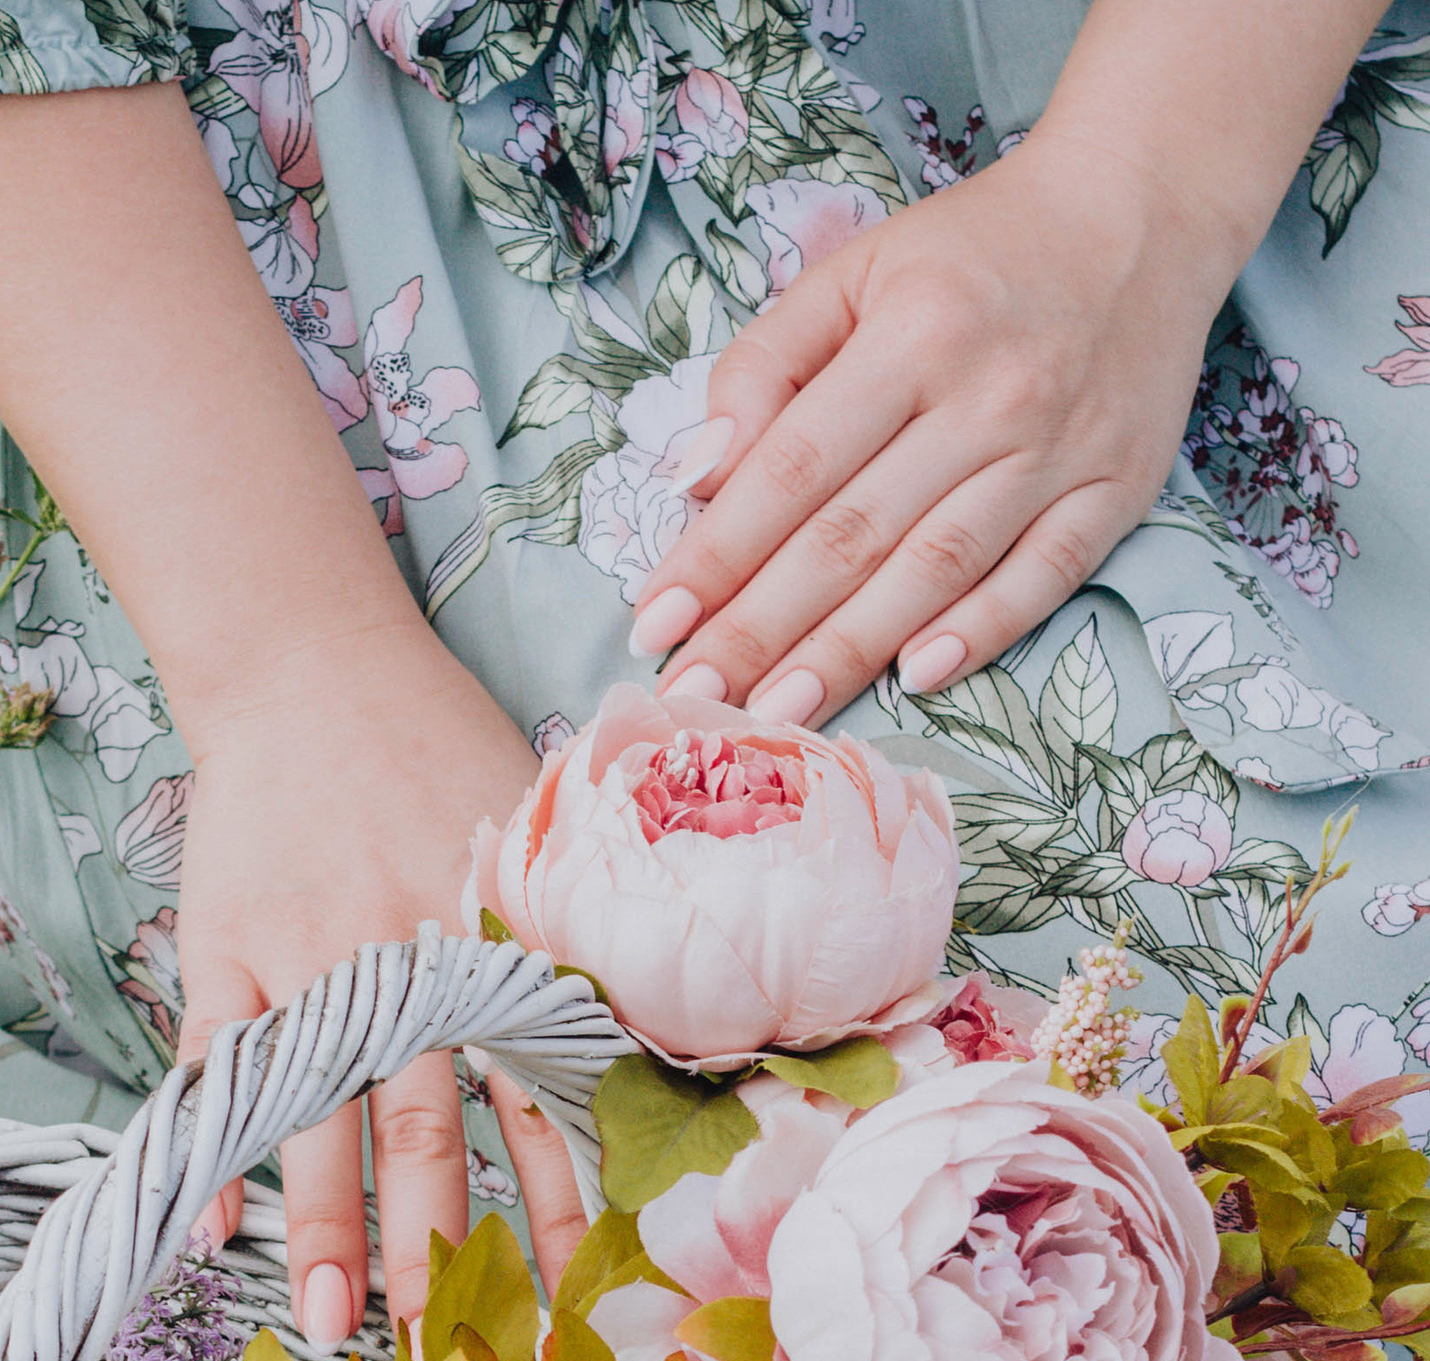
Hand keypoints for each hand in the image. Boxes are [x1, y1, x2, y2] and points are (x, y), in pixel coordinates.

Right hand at [177, 622, 577, 1343]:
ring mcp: (309, 959)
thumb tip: (655, 1072)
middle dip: (430, 1248)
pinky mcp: (228, 946)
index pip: (539, 1099)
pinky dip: (213, 1145)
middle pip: (423, 1128)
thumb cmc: (441, 755)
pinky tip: (212, 1232)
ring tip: (328, 1325)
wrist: (311, 656)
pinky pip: (218, 1061)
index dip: (555, 1207)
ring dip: (323, 1228)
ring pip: (321, 1113)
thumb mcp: (536, 839)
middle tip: (441, 1353)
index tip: (574, 1303)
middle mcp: (407, 963)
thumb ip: (571, 949)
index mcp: (495, 945)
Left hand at [630, 137, 1234, 724]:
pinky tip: (917, 676)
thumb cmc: (972, 259)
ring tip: (777, 712)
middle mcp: (988, 397)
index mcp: (914, 335)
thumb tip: (696, 477)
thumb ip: (765, 367)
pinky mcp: (1116, 487)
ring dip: (850, 651)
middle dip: (762, 628)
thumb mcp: (856, 274)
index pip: (792, 470)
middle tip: (695, 696)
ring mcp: (1059, 450)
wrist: (1140, 212)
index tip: (656, 624)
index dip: (718, 555)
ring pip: (936, 570)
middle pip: (853, 536)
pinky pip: (1043, 576)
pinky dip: (982, 630)